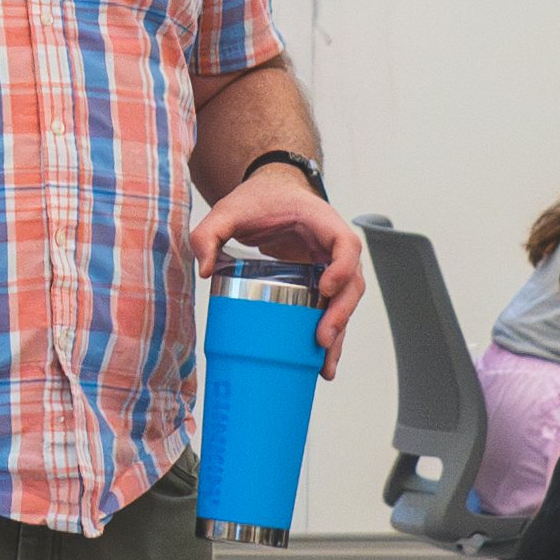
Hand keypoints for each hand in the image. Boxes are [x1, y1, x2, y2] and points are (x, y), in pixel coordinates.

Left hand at [200, 163, 367, 346]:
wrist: (268, 193)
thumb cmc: (259, 199)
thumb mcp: (229, 210)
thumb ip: (209, 232)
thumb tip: (206, 269)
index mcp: (321, 222)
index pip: (346, 244)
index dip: (342, 267)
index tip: (326, 288)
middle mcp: (332, 246)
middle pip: (353, 281)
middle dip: (341, 313)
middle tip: (321, 339)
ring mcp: (329, 266)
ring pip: (345, 301)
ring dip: (339, 333)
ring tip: (324, 366)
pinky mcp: (320, 281)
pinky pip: (330, 308)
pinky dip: (328, 334)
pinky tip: (319, 363)